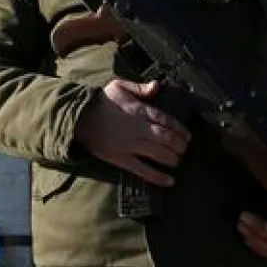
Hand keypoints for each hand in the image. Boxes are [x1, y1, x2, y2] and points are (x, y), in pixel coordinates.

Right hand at [73, 79, 190, 186]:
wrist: (79, 117)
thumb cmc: (100, 101)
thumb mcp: (119, 86)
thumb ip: (140, 87)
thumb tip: (157, 86)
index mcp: (139, 110)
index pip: (166, 120)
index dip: (180, 129)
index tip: (188, 136)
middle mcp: (138, 128)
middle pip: (166, 138)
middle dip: (179, 146)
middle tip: (185, 150)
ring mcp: (130, 145)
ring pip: (158, 154)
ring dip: (172, 159)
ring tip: (178, 161)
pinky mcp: (121, 158)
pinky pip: (143, 170)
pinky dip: (157, 176)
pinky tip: (170, 181)